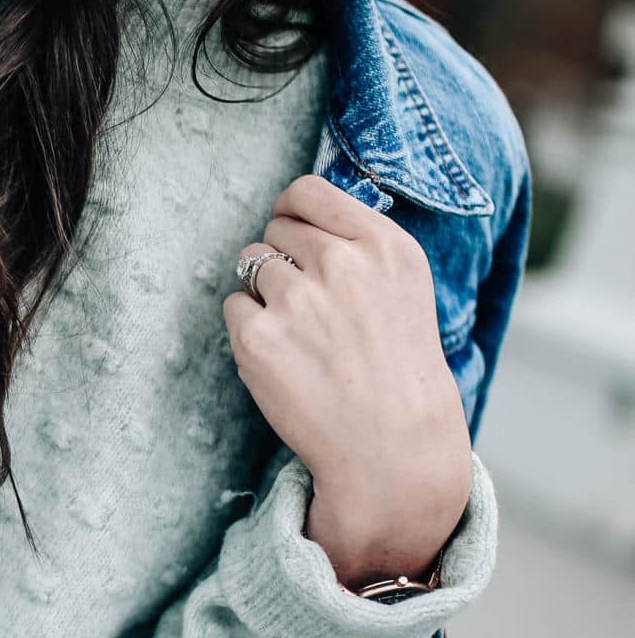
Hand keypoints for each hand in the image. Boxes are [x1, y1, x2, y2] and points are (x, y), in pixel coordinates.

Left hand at [223, 175, 471, 581]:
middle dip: (282, 259)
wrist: (393, 445)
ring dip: (263, 293)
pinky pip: (233, 307)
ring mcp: (297, 300)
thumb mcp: (403, 286)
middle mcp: (342, 264)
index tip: (291, 232)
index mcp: (384, 245)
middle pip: (275, 230)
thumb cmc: (396, 367)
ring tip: (300, 334)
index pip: (308, 192)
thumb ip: (357, 244)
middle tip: (306, 305)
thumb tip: (298, 214)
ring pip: (250, 264)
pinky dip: (249, 329)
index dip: (290, 211)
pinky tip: (283, 357)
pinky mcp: (258, 338)